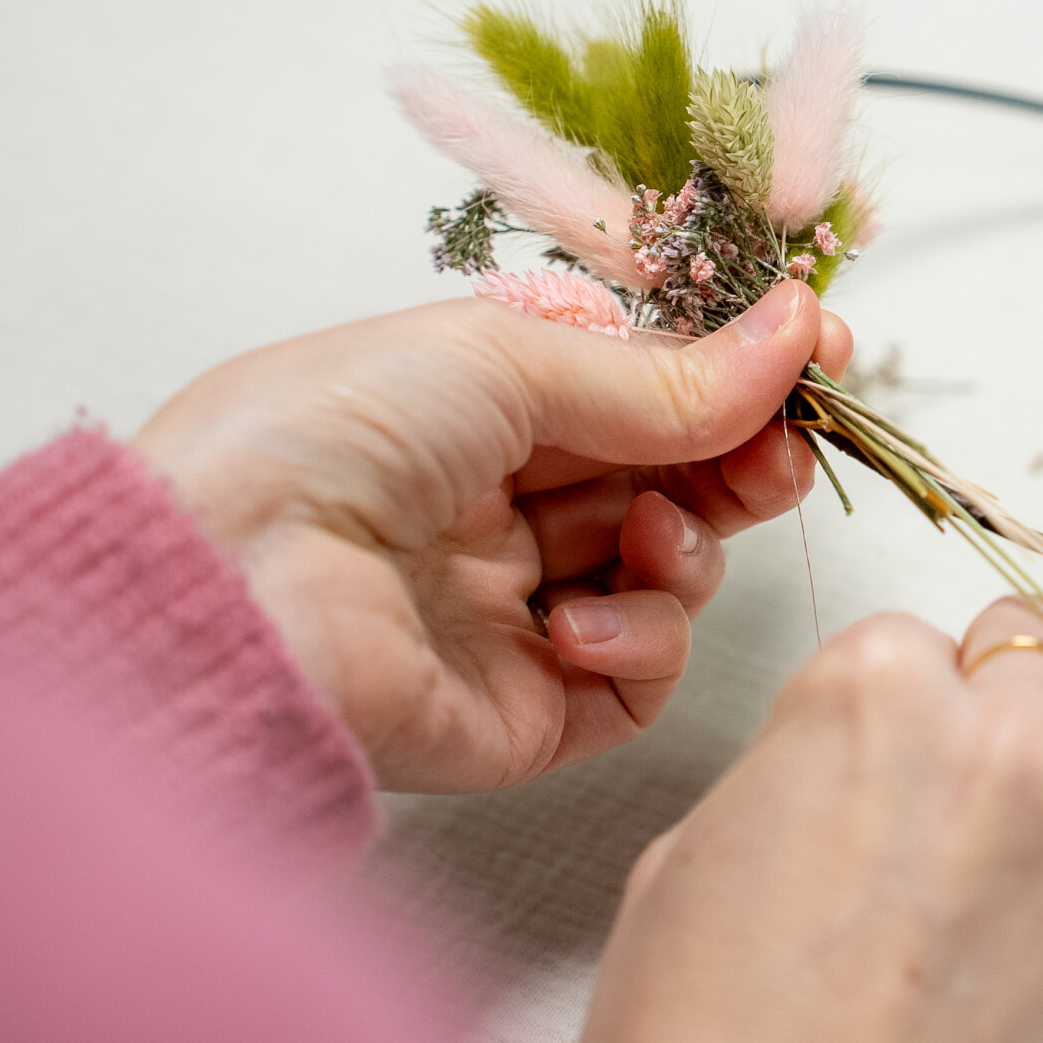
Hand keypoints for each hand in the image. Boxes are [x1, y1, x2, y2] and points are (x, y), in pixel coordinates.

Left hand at [133, 281, 849, 792]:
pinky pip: (637, 678)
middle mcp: (506, 504)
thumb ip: (665, 373)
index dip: (737, 373)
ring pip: (673, 575)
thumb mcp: (507, 362)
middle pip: (676, 480)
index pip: (648, 387)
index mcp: (487, 404)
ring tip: (650, 541)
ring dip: (687, 549)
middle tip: (781, 454)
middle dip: (742, 460)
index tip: (817, 353)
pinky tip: (577, 621)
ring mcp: (518, 610)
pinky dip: (637, 642)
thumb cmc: (326, 434)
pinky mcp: (525, 712)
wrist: (224, 588)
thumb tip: (796, 330)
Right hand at [564, 598, 1042, 1042]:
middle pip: (1036, 671)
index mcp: (880, 697)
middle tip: (939, 804)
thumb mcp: (690, 857)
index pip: (914, 640)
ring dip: (1042, 825)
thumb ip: (801, 775)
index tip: (870, 759)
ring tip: (957, 927)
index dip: (884, 707)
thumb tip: (841, 782)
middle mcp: (1006, 758)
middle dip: (991, 720)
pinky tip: (985, 1010)